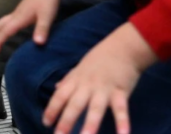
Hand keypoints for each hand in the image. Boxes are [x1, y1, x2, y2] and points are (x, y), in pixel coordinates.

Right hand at [0, 0, 67, 52]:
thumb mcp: (47, 16)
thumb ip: (42, 29)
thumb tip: (38, 44)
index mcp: (20, 18)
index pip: (5, 31)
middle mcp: (15, 15)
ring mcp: (17, 12)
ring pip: (0, 22)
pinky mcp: (21, 11)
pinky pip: (5, 20)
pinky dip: (0, 26)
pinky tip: (3, 29)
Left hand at [41, 23, 155, 133]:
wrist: (124, 46)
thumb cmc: (102, 57)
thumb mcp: (81, 67)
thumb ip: (69, 79)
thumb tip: (57, 88)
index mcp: (77, 79)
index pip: (60, 96)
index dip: (52, 109)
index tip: (45, 123)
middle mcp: (88, 85)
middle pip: (74, 105)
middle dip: (65, 122)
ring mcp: (104, 89)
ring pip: (95, 109)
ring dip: (90, 124)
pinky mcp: (121, 92)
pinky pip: (121, 109)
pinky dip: (123, 123)